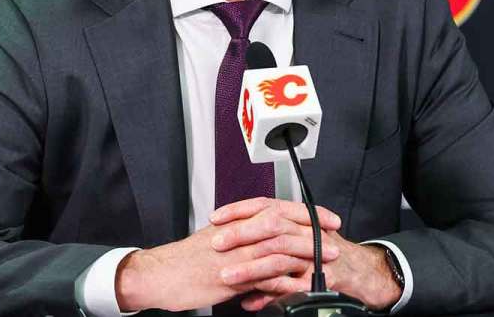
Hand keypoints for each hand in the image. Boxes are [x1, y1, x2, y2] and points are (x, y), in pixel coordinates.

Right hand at [114, 198, 341, 311]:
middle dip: (312, 228)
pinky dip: (285, 280)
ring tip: (326, 259)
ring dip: (306, 253)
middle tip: (333, 234)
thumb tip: (263, 242)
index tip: (325, 217)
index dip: (304, 212)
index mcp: (236, 222)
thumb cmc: (185, 261)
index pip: (276, 209)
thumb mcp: (218, 242)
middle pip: (281, 223)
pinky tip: (301, 284)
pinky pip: (264, 277)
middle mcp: (238, 234)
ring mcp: (236, 255)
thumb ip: (242, 240)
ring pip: (278, 247)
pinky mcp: (231, 278)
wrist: (160, 275)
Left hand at [212, 200, 401, 312]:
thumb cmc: (321, 251)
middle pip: (271, 225)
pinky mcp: (321, 275)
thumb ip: (266, 239)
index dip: (239, 209)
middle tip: (217, 243)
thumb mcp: (292, 239)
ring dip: (250, 269)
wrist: (356, 269)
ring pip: (278, 256)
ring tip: (227, 276)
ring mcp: (315, 252)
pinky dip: (270, 295)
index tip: (216, 217)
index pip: (265, 204)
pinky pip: (292, 286)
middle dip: (241, 233)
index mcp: (297, 217)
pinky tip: (251, 301)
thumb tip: (234, 243)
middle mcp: (306, 230)